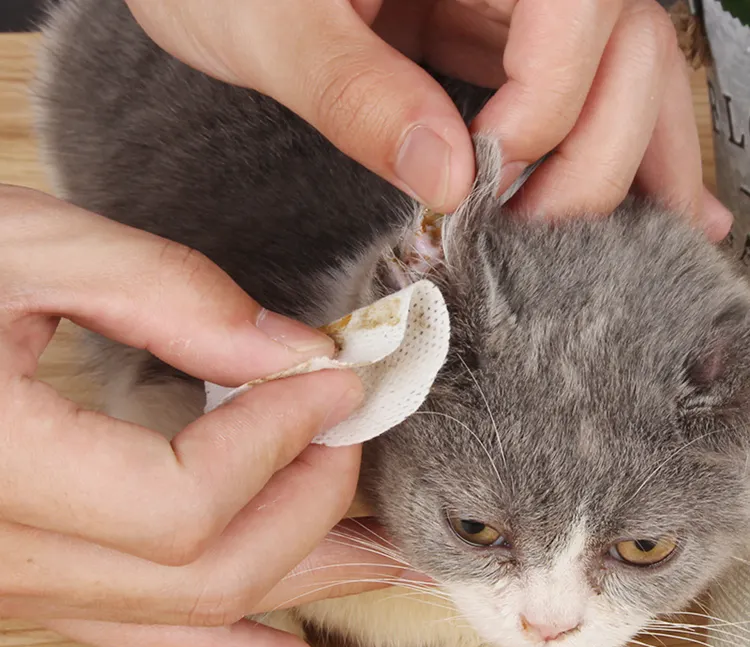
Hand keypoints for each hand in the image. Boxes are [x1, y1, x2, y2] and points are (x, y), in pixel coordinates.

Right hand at [0, 186, 413, 646]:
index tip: (337, 379)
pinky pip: (145, 636)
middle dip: (308, 502)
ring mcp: (12, 583)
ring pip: (190, 616)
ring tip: (384, 556)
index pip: (183, 498)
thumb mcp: (27, 248)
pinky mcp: (34, 579)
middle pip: (206, 571)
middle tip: (352, 429)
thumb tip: (295, 352)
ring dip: (302, 578)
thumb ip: (167, 293)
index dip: (281, 438)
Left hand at [124, 0, 732, 240]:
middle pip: (622, 48)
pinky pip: (566, 90)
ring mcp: (502, 1)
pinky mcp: (482, 40)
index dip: (547, 109)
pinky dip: (597, 147)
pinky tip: (644, 193)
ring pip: (616, 72)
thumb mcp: (263, 23)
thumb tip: (447, 176)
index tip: (481, 188)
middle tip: (536, 238)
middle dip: (596, 156)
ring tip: (670, 229)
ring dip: (636, 157)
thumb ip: (352, 91)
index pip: (577, 8)